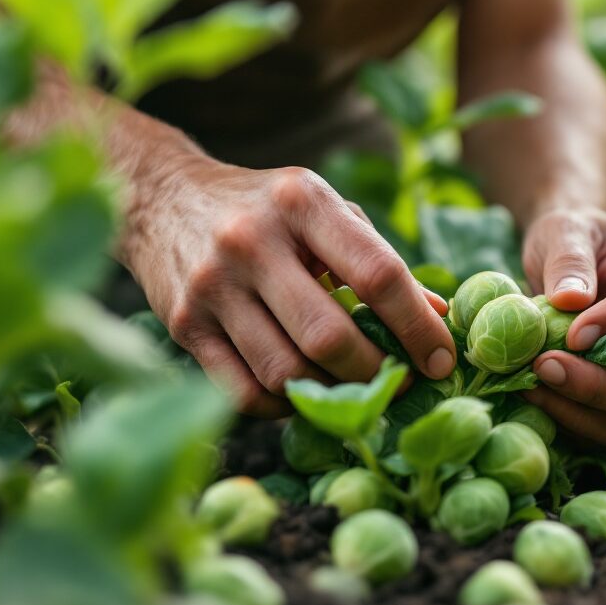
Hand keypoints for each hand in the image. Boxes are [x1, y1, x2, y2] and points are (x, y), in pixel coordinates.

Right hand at [119, 155, 455, 416]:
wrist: (163, 198)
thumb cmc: (267, 209)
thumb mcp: (326, 211)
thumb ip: (379, 259)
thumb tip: (437, 315)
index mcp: (302, 202)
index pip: (377, 275)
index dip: (418, 327)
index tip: (442, 359)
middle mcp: (252, 241)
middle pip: (329, 336)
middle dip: (376, 372)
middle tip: (400, 383)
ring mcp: (212, 286)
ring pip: (285, 372)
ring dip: (331, 394)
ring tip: (355, 390)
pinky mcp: (183, 325)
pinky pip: (243, 392)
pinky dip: (284, 406)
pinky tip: (305, 393)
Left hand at [519, 209, 605, 447]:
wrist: (566, 265)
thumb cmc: (570, 239)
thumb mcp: (563, 230)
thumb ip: (568, 258)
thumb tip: (569, 301)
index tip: (573, 334)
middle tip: (547, 368)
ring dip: (590, 405)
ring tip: (532, 382)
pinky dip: (581, 420)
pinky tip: (540, 397)